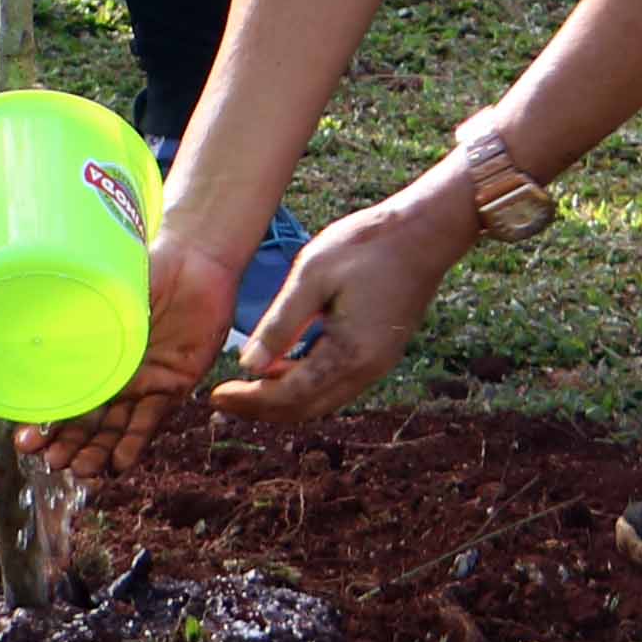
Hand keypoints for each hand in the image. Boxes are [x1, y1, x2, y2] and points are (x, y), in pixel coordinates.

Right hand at [24, 219, 257, 478]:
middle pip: (87, 420)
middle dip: (67, 444)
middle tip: (51, 463)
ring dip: (97, 451)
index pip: (62, 395)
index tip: (23, 440)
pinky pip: (151, 419)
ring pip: (115, 427)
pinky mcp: (174, 383)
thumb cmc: (146, 267)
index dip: (43, 421)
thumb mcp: (104, 292)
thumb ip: (79, 316)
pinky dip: (135, 442)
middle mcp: (114, 373)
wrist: (196, 258)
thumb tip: (36, 337)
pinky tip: (119, 463)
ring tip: (80, 470)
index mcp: (90, 351)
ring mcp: (142, 381)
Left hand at [208, 181, 469, 430]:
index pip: (289, 395)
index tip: (216, 395)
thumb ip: (280, 322)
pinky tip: (281, 365)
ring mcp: (378, 365)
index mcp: (349, 354)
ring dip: (282, 399)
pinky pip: (335, 384)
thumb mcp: (313, 274)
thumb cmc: (367, 245)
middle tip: (223, 400)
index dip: (249, 401)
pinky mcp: (380, 353)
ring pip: (321, 401)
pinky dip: (303, 385)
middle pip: (305, 409)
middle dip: (262, 409)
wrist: (425, 231)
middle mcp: (367, 370)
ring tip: (246, 386)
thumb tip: (249, 365)